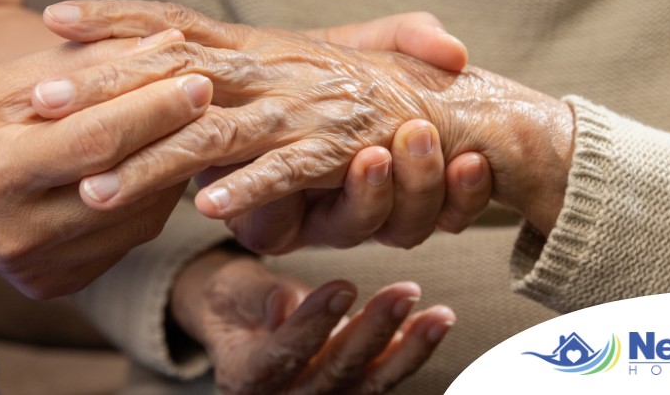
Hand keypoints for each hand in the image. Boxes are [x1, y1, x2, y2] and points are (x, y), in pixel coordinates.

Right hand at [0, 31, 210, 298]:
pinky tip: (154, 164)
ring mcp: (36, 268)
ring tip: (186, 125)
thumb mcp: (12, 79)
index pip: (95, 142)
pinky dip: (149, 200)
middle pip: (123, 184)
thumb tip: (171, 44)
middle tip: (212, 95)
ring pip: (137, 219)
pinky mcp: (53, 284)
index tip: (198, 76)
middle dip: (174, 135)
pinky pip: (126, 240)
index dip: (153, 109)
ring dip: (170, 169)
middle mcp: (15, 234)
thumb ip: (92, 64)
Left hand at [42, 0, 573, 235]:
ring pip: (213, 134)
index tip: (53, 16)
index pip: (172, 24)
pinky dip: (252, 189)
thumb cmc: (358, 89)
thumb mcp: (288, 64)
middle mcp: (269, 70)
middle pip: (172, 74)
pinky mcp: (337, 150)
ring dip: (153, 161)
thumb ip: (234, 61)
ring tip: (96, 186)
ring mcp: (300, 109)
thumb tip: (165, 61)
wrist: (449, 108)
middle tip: (39, 100)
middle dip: (104, 87)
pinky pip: (287, 171)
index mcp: (253, 47)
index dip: (115, 19)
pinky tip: (208, 209)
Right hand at [170, 250, 453, 394]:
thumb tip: (284, 304)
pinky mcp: (348, 394)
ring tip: (438, 315)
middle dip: (373, 331)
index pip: (282, 355)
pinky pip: (381, 379)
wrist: (243, 326)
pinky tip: (432, 326)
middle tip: (405, 292)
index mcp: (245, 377)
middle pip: (333, 373)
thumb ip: (257, 298)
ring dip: (408, 349)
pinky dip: (409, 353)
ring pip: (368, 383)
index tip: (344, 285)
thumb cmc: (235, 302)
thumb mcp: (231, 290)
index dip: (313, 324)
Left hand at [208, 13, 486, 251]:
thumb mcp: (368, 42)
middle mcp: (366, 199)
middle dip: (427, 188)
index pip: (456, 193)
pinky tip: (249, 193)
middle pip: (416, 220)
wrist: (228, 87)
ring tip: (371, 156)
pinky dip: (262, 194)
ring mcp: (317, 216)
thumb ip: (413, 37)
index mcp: (400, 164)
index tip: (477, 161)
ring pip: (362, 226)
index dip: (470, 188)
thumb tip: (455, 50)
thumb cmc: (309, 65)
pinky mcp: (263, 221)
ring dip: (371, 193)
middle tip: (429, 145)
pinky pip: (273, 219)